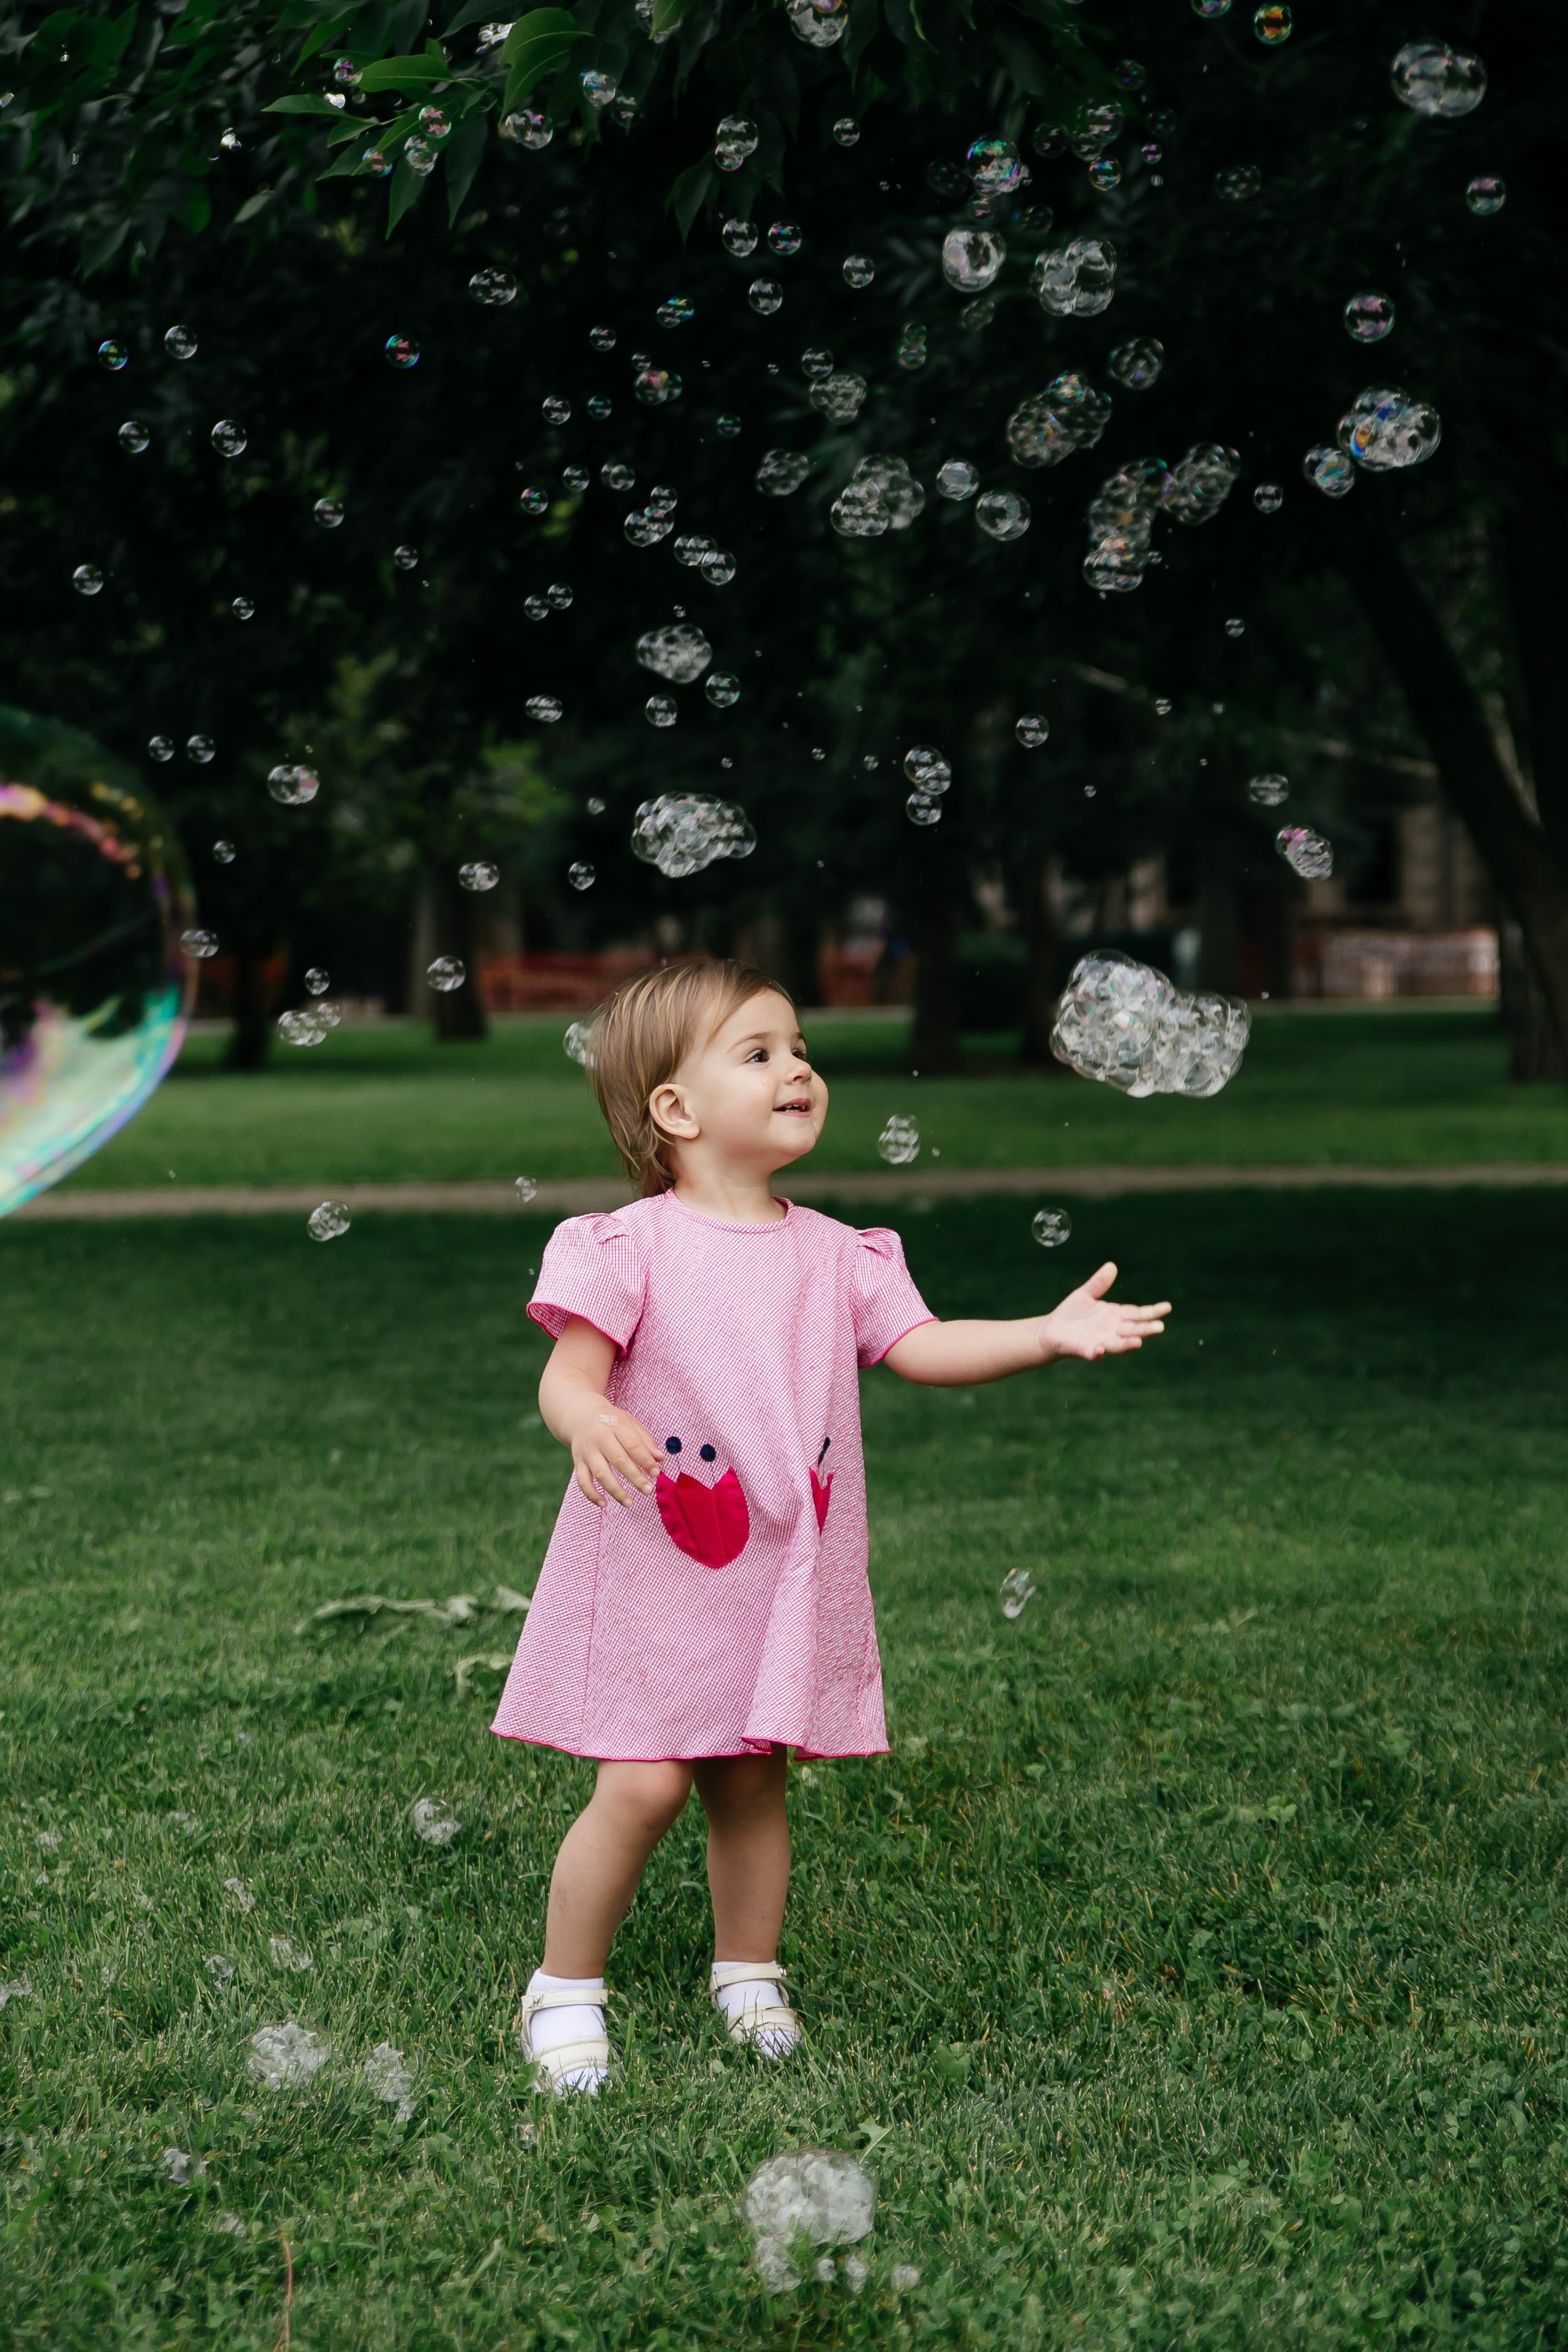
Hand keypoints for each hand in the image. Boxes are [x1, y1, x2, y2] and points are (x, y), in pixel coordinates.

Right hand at [570, 1402, 661, 1507]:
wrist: (580, 1415)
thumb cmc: (611, 1421)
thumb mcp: (629, 1422)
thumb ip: (645, 1440)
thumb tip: (660, 1458)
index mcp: (616, 1425)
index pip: (633, 1444)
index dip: (646, 1460)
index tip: (656, 1473)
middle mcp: (600, 1437)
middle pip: (619, 1460)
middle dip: (635, 1478)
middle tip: (648, 1490)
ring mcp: (587, 1451)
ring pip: (601, 1474)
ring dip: (616, 1491)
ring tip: (629, 1503)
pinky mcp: (578, 1461)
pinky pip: (583, 1481)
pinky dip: (592, 1495)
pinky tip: (604, 1504)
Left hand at [1040, 1262, 1170, 1362]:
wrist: (1051, 1330)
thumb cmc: (1071, 1313)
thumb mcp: (1085, 1294)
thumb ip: (1098, 1283)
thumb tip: (1111, 1266)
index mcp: (1115, 1316)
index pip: (1137, 1314)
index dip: (1152, 1311)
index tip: (1167, 1307)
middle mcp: (1112, 1331)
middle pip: (1132, 1330)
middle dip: (1146, 1329)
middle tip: (1160, 1327)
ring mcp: (1100, 1341)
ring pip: (1117, 1344)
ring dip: (1127, 1344)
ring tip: (1138, 1342)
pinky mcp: (1084, 1350)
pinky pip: (1091, 1353)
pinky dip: (1096, 1353)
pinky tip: (1099, 1350)